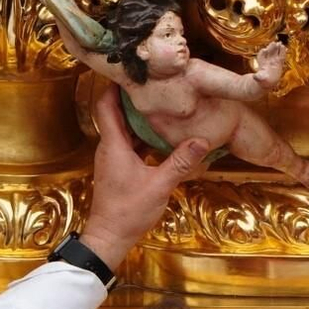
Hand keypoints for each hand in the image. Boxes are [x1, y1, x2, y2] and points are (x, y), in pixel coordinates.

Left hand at [80, 89, 210, 271]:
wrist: (110, 237)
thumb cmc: (129, 211)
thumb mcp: (160, 185)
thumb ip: (180, 161)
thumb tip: (201, 139)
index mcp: (114, 145)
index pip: (106, 106)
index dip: (114, 86)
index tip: (130, 71)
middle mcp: (110, 147)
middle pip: (116, 113)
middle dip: (133, 98)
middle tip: (155, 83)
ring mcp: (114, 158)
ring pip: (124, 129)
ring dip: (140, 117)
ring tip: (163, 104)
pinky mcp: (120, 168)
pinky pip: (130, 143)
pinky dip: (143, 135)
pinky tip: (163, 134)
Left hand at [253, 42, 284, 88]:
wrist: (267, 81)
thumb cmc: (262, 80)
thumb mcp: (259, 79)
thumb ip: (258, 77)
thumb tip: (254, 77)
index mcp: (262, 64)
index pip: (262, 56)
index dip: (263, 53)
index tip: (265, 50)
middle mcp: (267, 60)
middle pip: (269, 52)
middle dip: (271, 48)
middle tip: (274, 43)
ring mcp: (273, 60)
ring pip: (275, 52)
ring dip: (277, 48)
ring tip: (280, 44)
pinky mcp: (279, 63)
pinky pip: (281, 56)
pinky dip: (282, 52)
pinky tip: (284, 48)